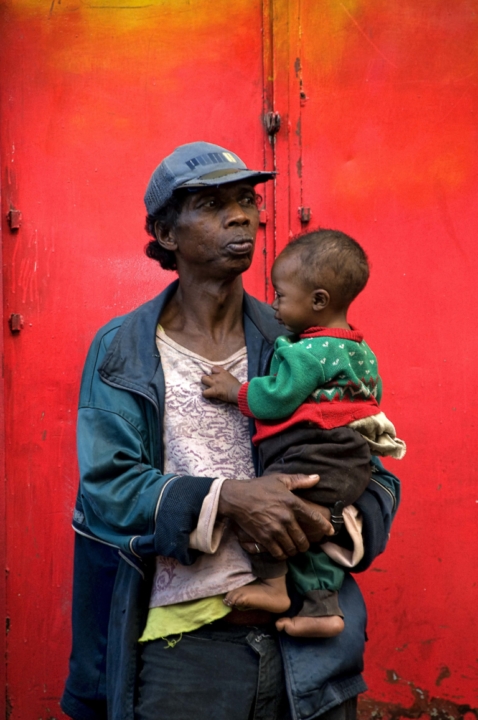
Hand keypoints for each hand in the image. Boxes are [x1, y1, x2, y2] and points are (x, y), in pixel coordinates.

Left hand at [201, 366, 240, 403]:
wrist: (238, 391)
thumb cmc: (237, 386)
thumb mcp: (231, 377)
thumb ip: (225, 376)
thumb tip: (224, 379)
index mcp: (223, 372)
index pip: (213, 368)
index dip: (213, 373)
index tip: (216, 376)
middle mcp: (217, 377)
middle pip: (207, 375)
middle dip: (208, 379)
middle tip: (211, 384)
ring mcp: (214, 383)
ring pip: (203, 380)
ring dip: (205, 384)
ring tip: (208, 388)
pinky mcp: (213, 391)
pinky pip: (204, 393)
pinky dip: (206, 394)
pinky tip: (208, 395)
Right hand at [218, 474, 333, 559]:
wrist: (237, 497)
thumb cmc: (259, 487)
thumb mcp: (280, 480)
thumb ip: (300, 480)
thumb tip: (317, 478)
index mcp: (292, 503)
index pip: (314, 518)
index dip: (325, 527)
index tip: (330, 532)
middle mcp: (286, 518)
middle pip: (303, 539)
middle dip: (306, 544)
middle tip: (304, 544)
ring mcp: (275, 529)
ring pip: (292, 548)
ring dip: (294, 550)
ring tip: (293, 548)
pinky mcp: (264, 538)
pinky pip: (278, 553)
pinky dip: (282, 554)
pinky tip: (282, 551)